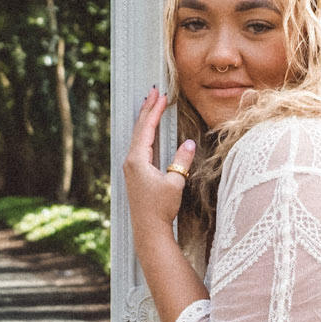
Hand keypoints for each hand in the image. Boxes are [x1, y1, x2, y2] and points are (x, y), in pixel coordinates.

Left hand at [124, 88, 194, 238]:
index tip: (161, 95)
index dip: (154, 111)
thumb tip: (189, 142)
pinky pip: (139, 146)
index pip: (146, 129)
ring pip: (138, 137)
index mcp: (137, 160)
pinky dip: (145, 133)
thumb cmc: (161, 208)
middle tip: (154, 91)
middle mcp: (131, 161)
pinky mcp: (134, 174)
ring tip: (151, 104)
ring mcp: (131, 167)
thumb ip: (182, 160)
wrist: (149, 230)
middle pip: (139, 129)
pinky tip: (148, 130)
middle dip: (147, 109)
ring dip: (145, 120)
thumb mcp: (175, 182)